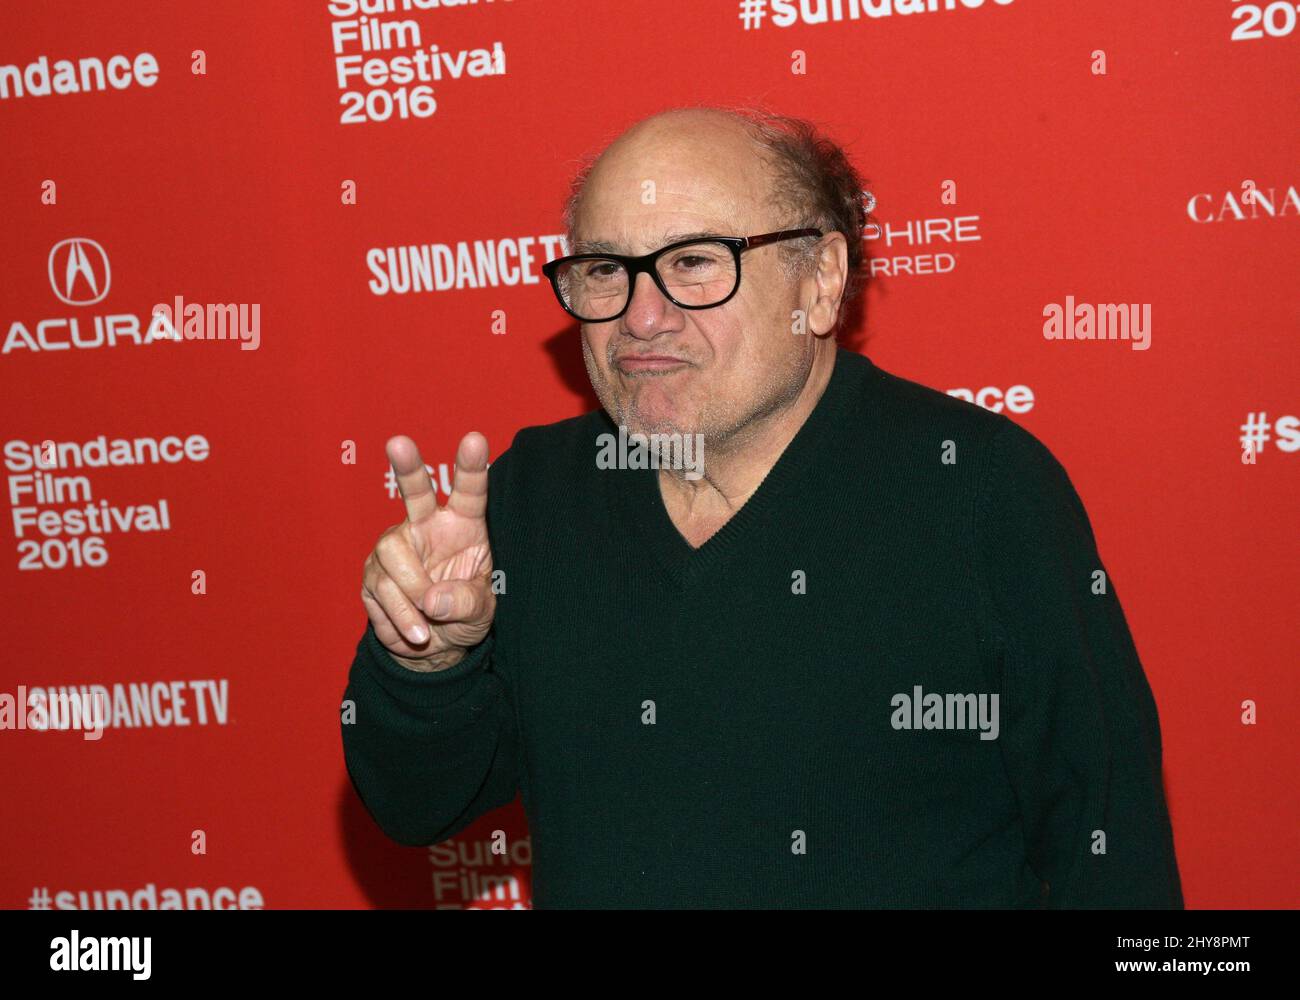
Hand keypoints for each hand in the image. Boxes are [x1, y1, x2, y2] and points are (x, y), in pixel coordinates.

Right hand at [361, 433, 494, 670]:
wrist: (434, 645)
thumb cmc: (464, 614)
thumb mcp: (481, 613)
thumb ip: (466, 603)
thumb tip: (433, 599)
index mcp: (463, 526)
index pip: (469, 493)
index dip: (471, 468)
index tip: (474, 440)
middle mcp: (426, 528)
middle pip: (414, 494)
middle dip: (407, 468)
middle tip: (398, 443)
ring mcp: (395, 548)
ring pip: (393, 559)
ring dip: (411, 599)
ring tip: (428, 627)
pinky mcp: (372, 573)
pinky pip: (380, 592)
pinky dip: (399, 619)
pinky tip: (414, 631)